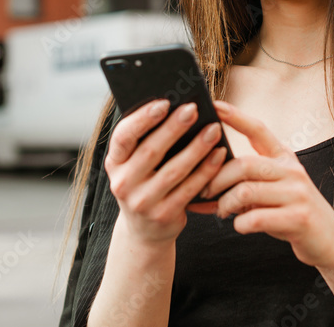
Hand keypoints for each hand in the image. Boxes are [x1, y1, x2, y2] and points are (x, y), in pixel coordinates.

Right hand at [104, 99, 227, 244]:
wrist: (144, 230)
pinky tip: (219, 154)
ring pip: (174, 170)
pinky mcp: (164, 215)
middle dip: (174, 128)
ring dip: (196, 148)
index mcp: (114, 163)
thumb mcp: (134, 165)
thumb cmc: (144, 183)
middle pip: (150, 151)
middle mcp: (124, 183)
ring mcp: (143, 202)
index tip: (164, 102)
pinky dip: (206, 170)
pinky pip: (189, 189)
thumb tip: (175, 105)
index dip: (142, 118)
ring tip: (213, 129)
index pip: (123, 137)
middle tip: (193, 109)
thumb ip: (146, 140)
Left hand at [188, 100, 333, 267]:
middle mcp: (292, 171)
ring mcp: (297, 194)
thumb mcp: (271, 190)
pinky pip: (254, 218)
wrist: (330, 239)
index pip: (258, 130)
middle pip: (244, 164)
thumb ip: (241, 184)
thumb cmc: (291, 211)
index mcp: (283, 158)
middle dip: (217, 178)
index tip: (214, 105)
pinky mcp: (298, 218)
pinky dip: (239, 224)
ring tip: (223, 211)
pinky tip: (240, 224)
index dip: (235, 117)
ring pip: (245, 192)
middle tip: (205, 191)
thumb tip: (198, 189)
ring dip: (225, 204)